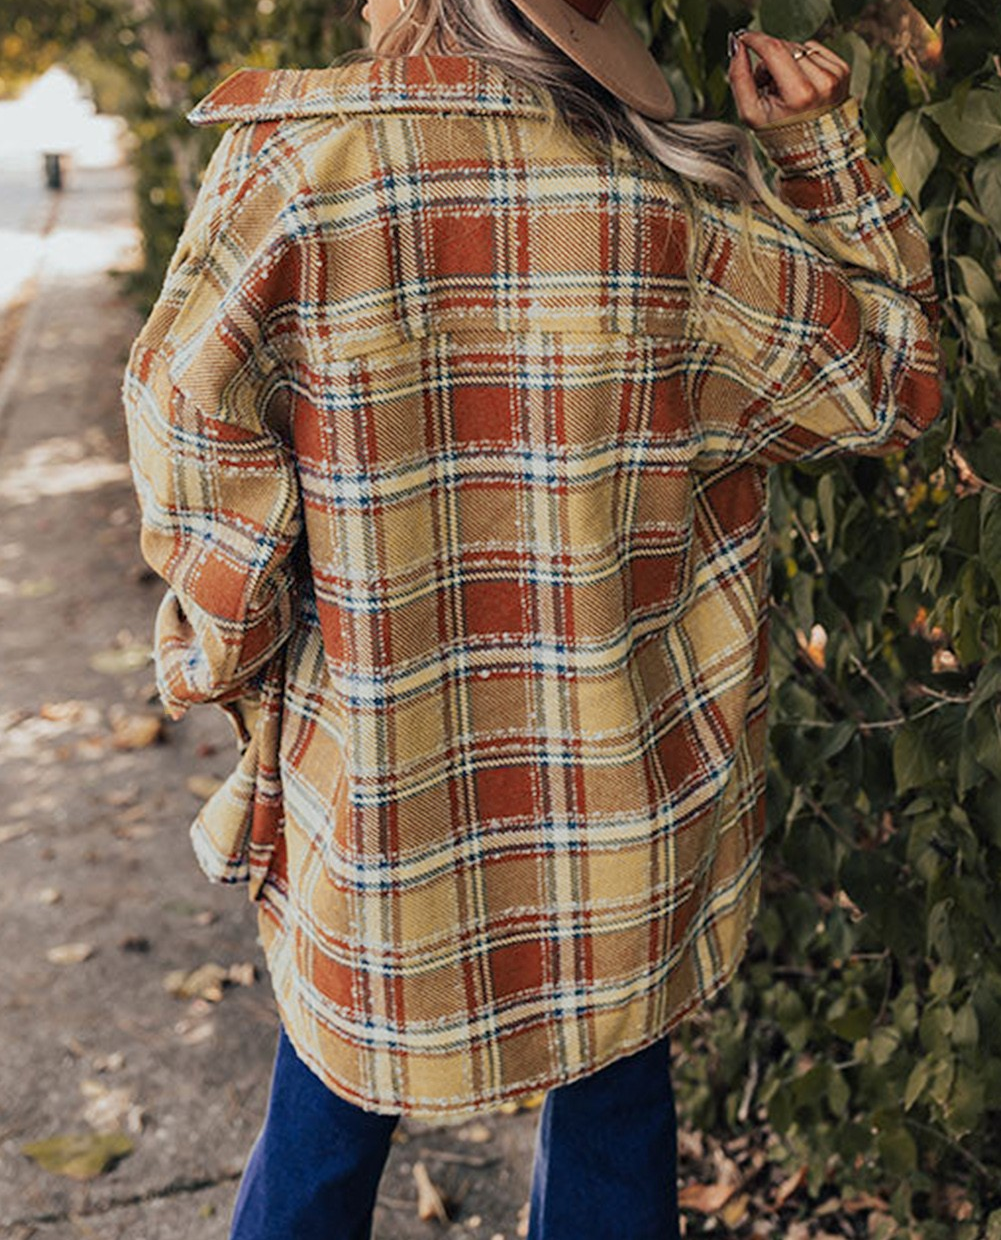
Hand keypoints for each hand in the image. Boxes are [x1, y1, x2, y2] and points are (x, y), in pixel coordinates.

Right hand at [728, 30, 850, 129]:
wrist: (815, 152)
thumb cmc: (781, 136)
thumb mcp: (751, 115)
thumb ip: (739, 78)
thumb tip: (737, 46)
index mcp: (800, 95)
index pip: (774, 51)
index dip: (755, 40)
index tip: (743, 38)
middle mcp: (822, 82)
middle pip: (785, 48)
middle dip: (769, 60)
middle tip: (767, 86)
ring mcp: (835, 76)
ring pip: (799, 47)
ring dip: (787, 61)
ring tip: (785, 89)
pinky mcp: (842, 71)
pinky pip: (815, 50)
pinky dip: (803, 62)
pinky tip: (801, 84)